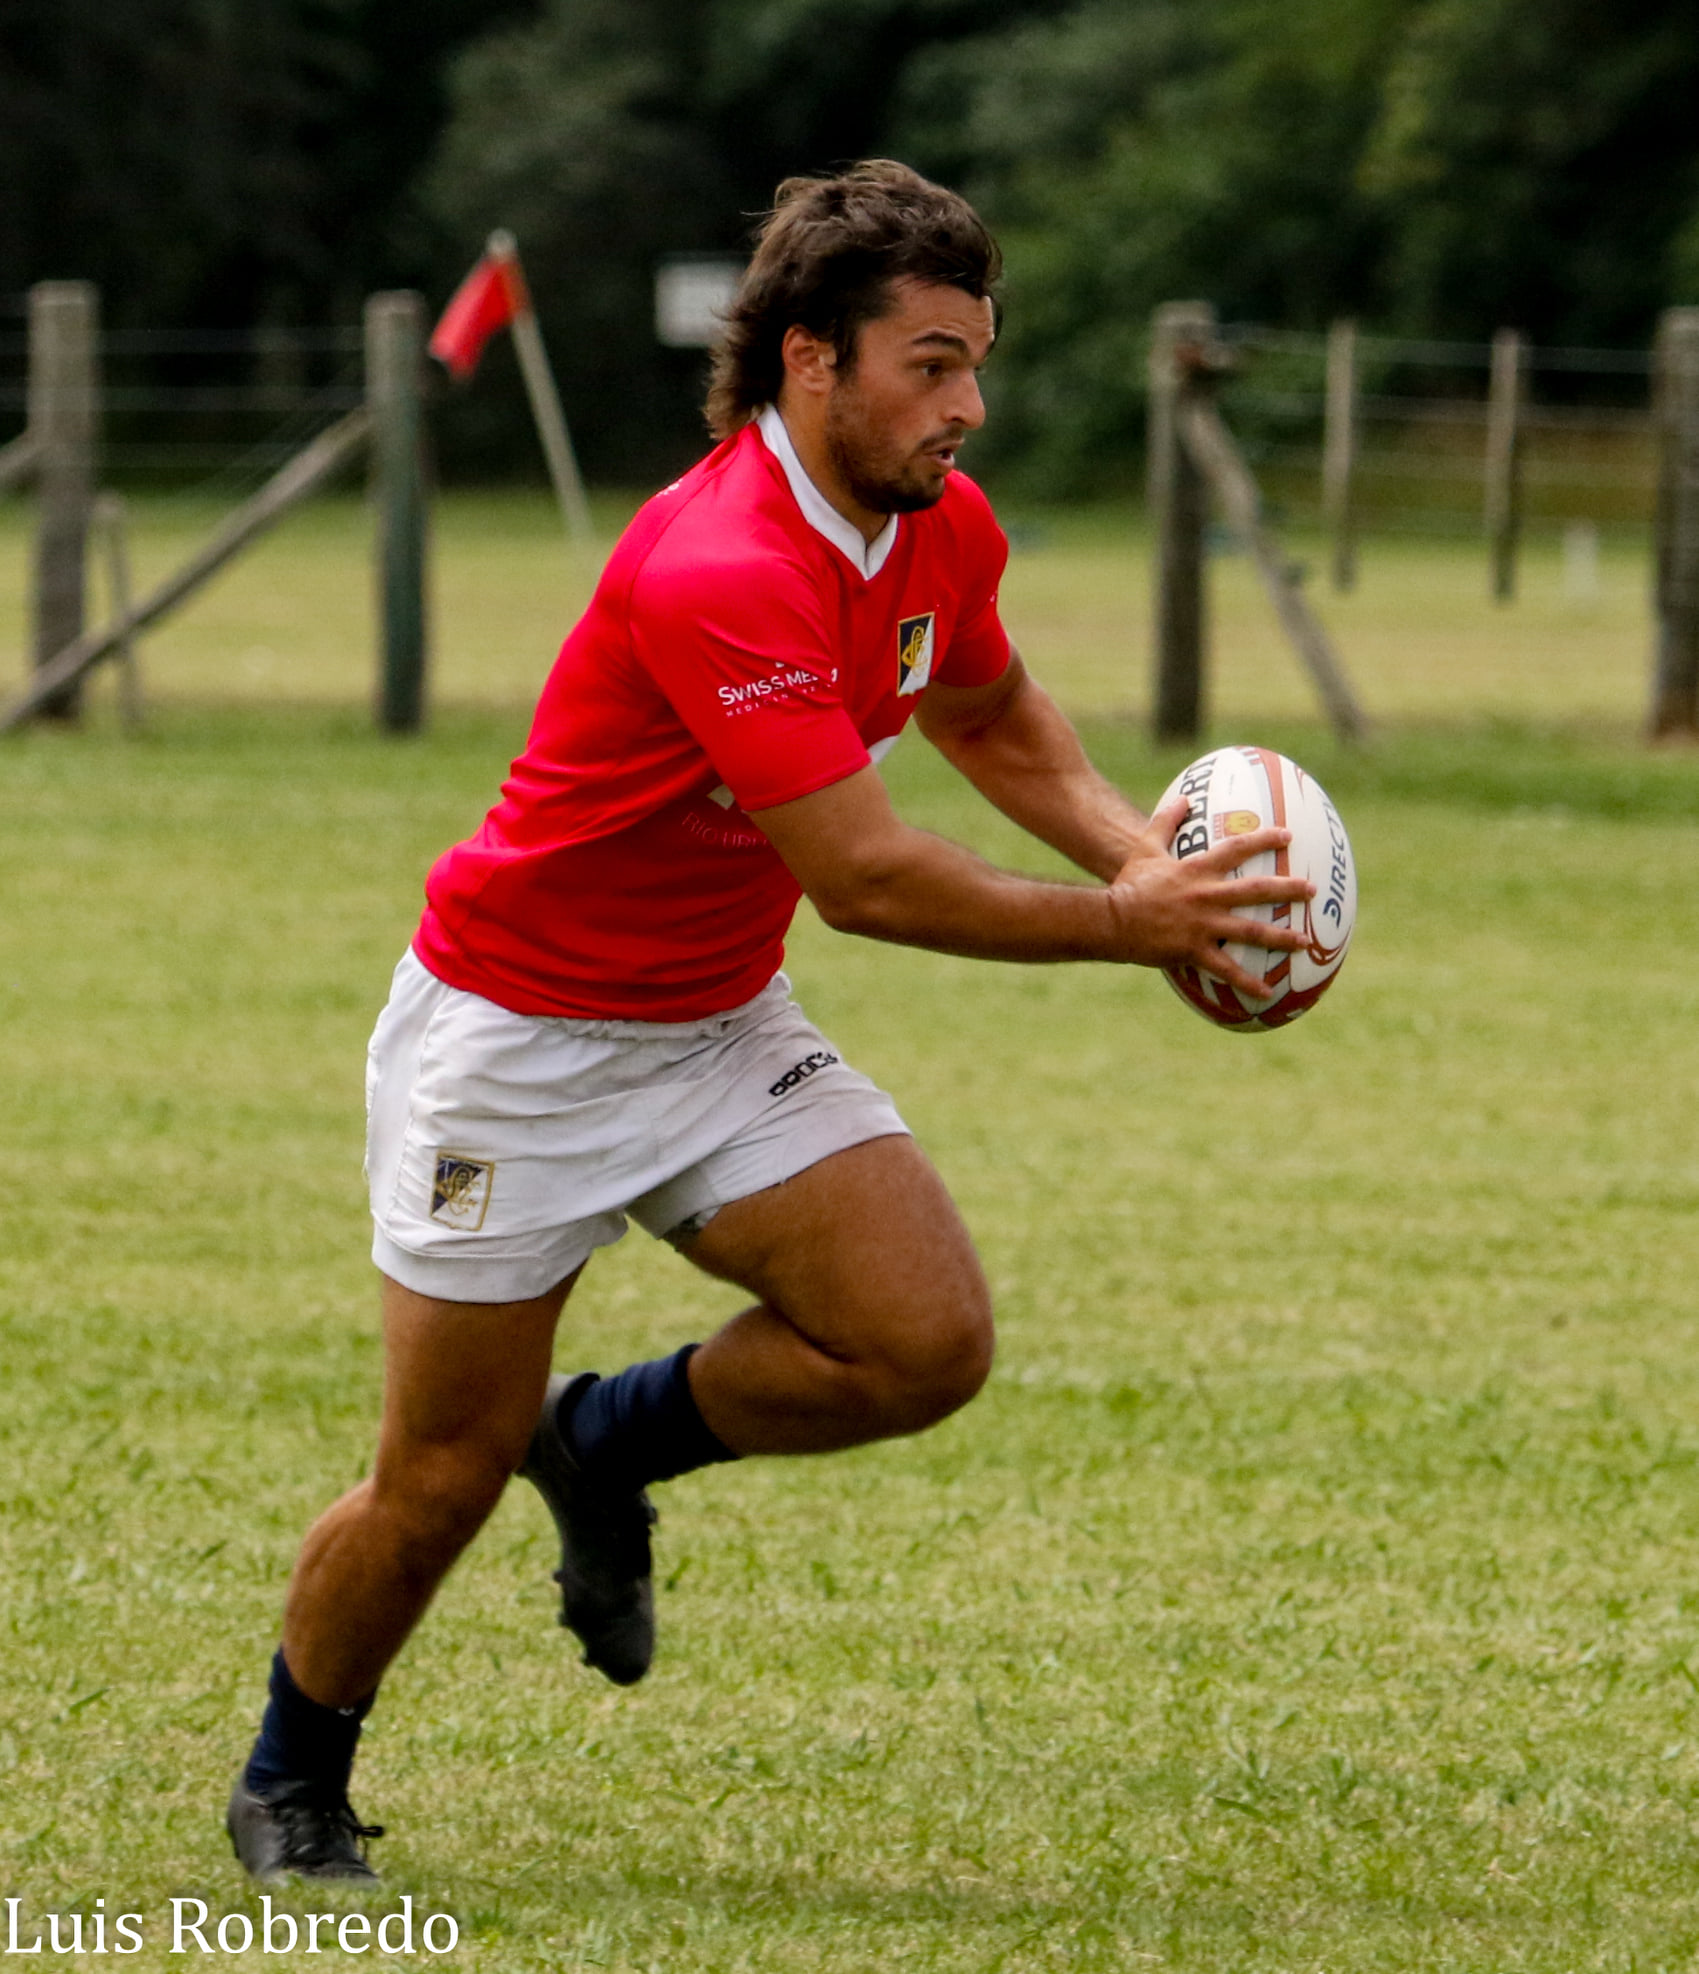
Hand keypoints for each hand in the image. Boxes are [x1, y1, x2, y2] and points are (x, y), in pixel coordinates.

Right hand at [1104, 795, 1314, 997]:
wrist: (1111, 920)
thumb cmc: (1128, 884)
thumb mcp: (1146, 848)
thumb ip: (1166, 821)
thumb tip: (1183, 798)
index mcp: (1197, 869)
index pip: (1238, 848)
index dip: (1265, 840)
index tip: (1289, 836)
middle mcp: (1207, 896)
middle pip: (1257, 890)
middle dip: (1288, 889)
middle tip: (1312, 891)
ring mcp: (1203, 925)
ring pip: (1251, 931)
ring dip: (1280, 937)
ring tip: (1304, 942)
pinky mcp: (1194, 951)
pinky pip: (1227, 969)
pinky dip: (1248, 982)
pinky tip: (1267, 993)